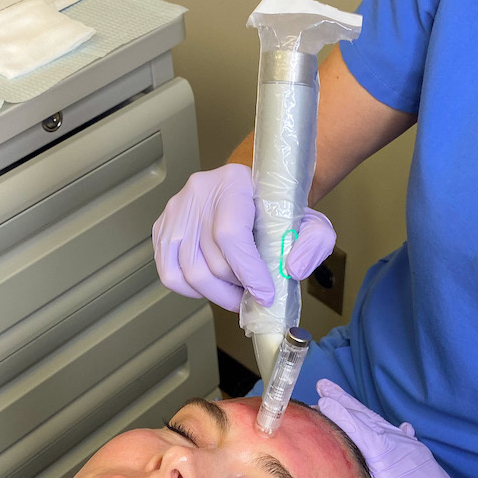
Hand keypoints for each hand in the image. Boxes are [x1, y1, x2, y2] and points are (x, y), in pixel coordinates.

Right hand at [152, 163, 336, 312]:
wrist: (253, 193)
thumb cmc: (276, 209)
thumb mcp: (309, 221)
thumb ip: (314, 242)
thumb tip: (293, 269)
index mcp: (233, 182)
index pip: (231, 234)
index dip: (248, 271)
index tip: (265, 294)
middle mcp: (199, 192)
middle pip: (212, 260)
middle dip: (236, 288)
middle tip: (254, 295)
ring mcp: (176, 211)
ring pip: (190, 272)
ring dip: (218, 293)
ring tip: (237, 291)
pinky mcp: (163, 228)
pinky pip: (170, 274)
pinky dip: (193, 290)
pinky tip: (214, 286)